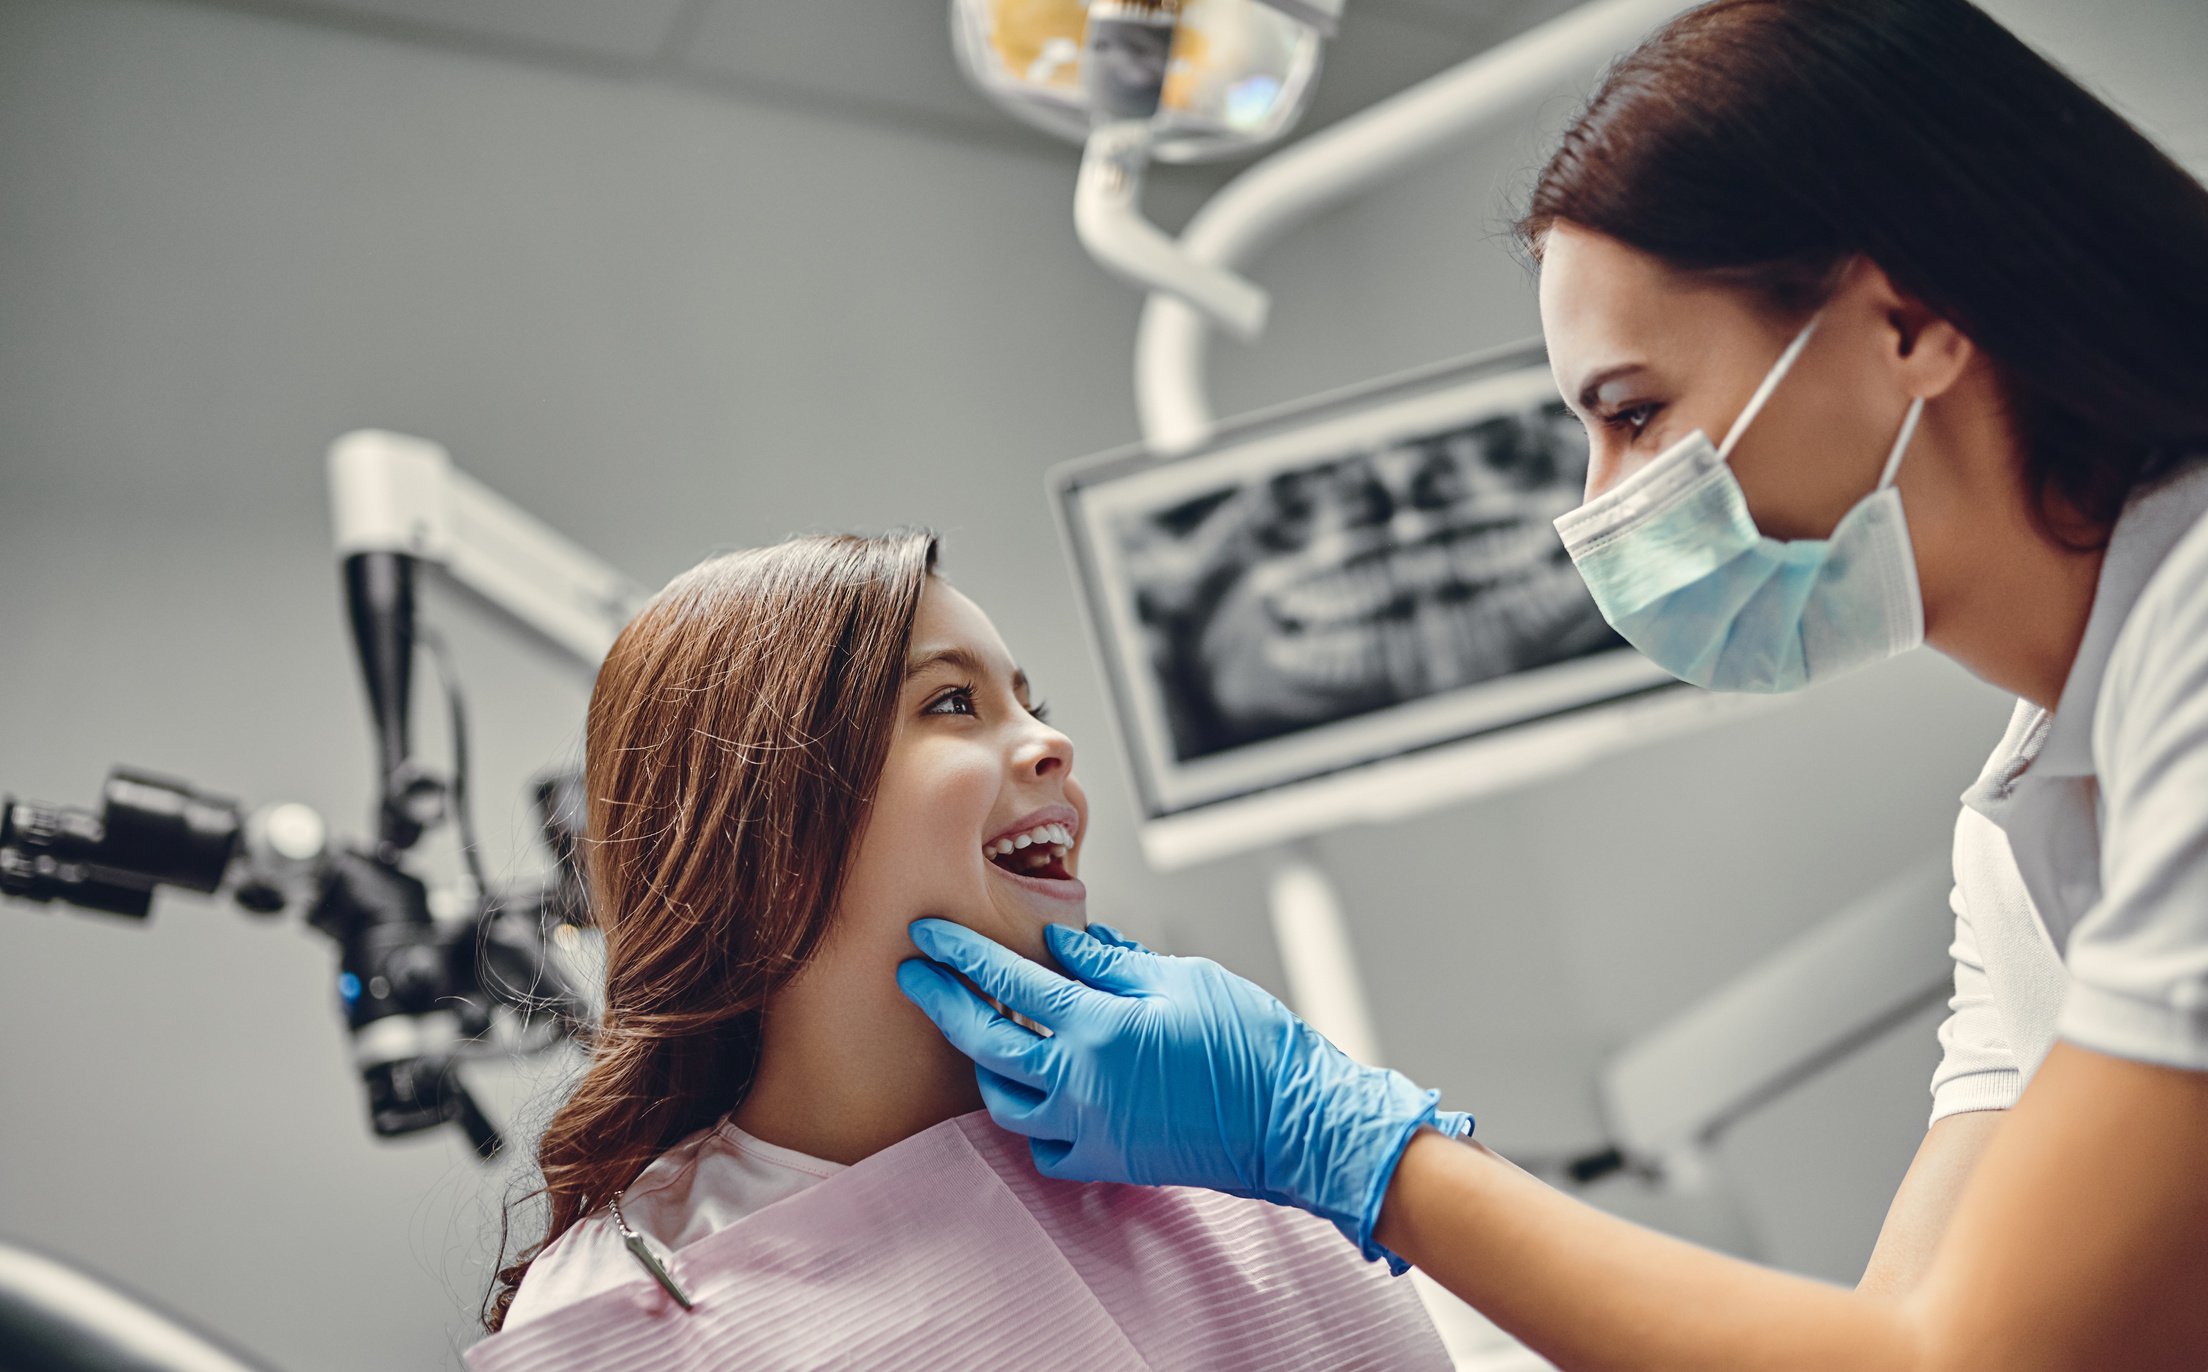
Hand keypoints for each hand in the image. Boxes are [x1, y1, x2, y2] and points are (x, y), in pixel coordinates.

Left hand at [896, 918, 1467, 1268]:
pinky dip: (1027, 1117)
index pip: (1007, 983)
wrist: (1295, 1122)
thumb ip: (1111, 964)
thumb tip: (1063, 944)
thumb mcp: (1182, 980)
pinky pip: (1042, 1145)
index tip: (927, 933)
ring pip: (1003, 1099)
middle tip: (915, 973)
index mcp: (1098, 1030)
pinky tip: (1032, 1090)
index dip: (961, 955)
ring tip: (976, 1028)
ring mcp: (1089, 1131)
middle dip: (943, 1001)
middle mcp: (1080, 1085)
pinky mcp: (1107, 1161)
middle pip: (985, 1041)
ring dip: (982, 1061)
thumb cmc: (1251, 1044)